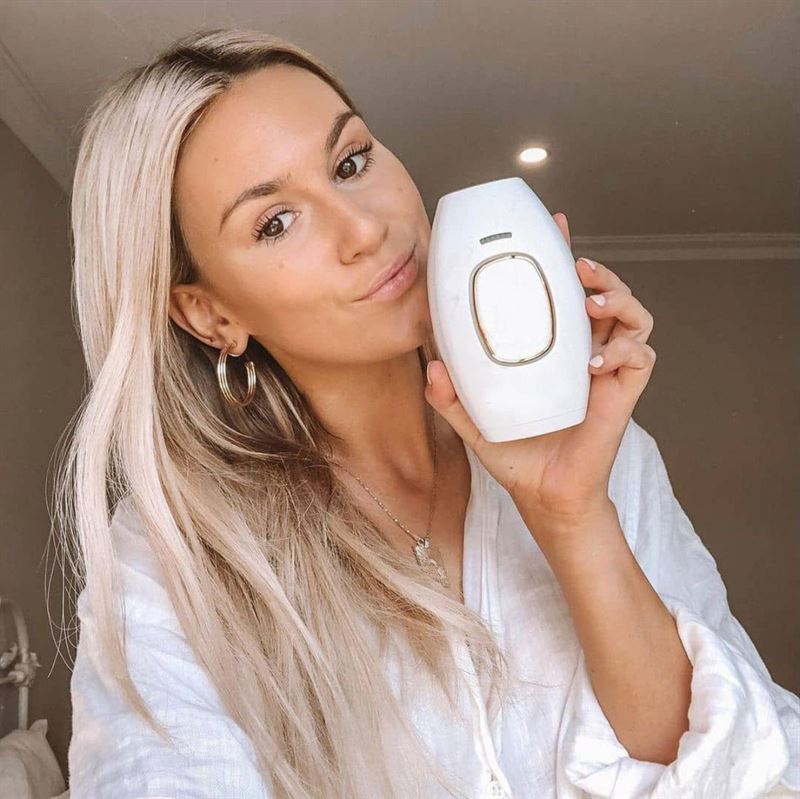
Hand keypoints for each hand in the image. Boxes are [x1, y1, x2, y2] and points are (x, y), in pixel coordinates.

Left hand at [425, 212, 656, 537]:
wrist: (542, 493)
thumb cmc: (515, 453)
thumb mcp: (473, 419)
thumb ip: (451, 396)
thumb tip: (434, 368)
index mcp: (551, 347)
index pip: (562, 292)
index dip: (563, 254)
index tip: (556, 224)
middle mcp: (583, 350)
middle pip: (604, 292)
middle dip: (598, 271)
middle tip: (577, 265)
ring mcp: (607, 369)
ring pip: (632, 315)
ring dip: (618, 299)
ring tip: (592, 302)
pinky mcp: (623, 392)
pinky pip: (639, 357)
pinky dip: (623, 350)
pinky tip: (595, 363)